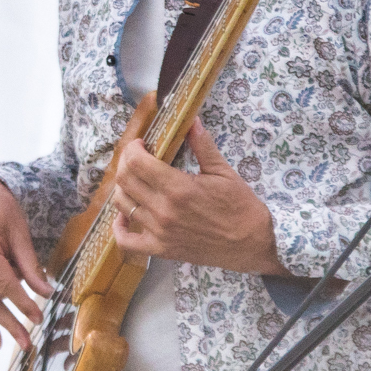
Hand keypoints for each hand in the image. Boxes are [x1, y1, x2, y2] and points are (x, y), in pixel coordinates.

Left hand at [110, 121, 291, 274]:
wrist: (252, 244)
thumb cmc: (240, 206)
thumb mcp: (223, 172)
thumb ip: (202, 146)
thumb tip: (191, 120)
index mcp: (178, 188)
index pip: (136, 162)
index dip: (133, 148)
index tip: (141, 144)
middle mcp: (163, 210)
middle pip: (125, 180)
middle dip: (126, 162)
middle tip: (137, 157)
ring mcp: (159, 232)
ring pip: (122, 205)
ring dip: (122, 188)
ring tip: (135, 180)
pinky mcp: (160, 250)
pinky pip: (126, 241)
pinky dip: (118, 228)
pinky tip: (124, 216)